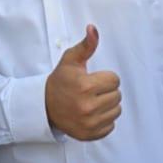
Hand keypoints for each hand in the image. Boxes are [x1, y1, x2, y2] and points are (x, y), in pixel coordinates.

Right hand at [45, 25, 121, 139]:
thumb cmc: (60, 81)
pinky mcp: (89, 134)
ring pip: (116, 111)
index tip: (92, 79)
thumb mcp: (70, 60)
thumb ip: (86, 45)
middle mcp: (88, 106)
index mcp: (85, 86)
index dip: (105, 78)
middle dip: (106, 91)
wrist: (44, 106)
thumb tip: (93, 28)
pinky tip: (91, 114)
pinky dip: (104, 120)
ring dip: (107, 106)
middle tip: (91, 91)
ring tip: (92, 101)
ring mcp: (89, 123)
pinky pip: (111, 126)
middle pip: (117, 96)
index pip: (115, 80)